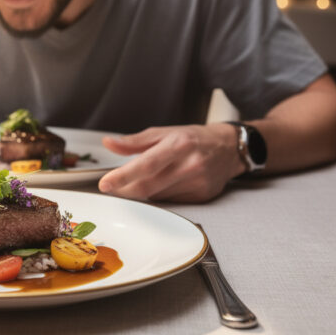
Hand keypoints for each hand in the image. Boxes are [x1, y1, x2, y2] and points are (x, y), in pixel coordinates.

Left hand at [98, 124, 244, 201]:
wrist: (229, 148)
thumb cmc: (193, 138)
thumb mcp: (164, 132)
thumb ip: (134, 141)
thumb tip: (109, 143)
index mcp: (178, 144)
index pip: (146, 164)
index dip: (123, 176)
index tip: (105, 184)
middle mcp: (190, 164)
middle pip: (149, 186)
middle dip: (125, 189)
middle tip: (112, 186)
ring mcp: (198, 182)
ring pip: (157, 196)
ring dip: (142, 192)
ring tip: (141, 180)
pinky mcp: (202, 196)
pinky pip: (171, 202)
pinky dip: (160, 195)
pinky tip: (163, 185)